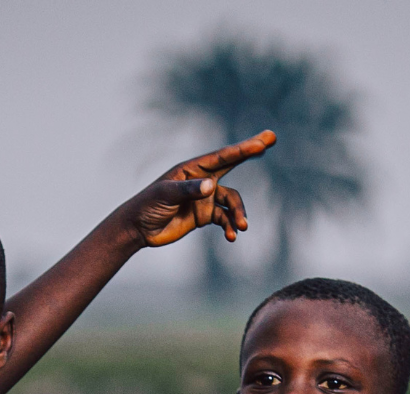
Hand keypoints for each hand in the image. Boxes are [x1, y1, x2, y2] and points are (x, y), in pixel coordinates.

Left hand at [129, 132, 276, 248]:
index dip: (243, 148)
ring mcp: (205, 197)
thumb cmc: (149, 205)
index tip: (262, 140)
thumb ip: (189, 190)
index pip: (222, 156)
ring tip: (242, 227)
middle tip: (270, 141)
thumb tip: (212, 186)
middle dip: (250, 152)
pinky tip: (231, 237)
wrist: (140, 228)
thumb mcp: (167, 195)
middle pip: (232, 164)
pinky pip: (224, 219)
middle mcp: (203, 179)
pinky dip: (229, 227)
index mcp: (193, 168)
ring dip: (238, 214)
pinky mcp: (204, 215)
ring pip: (231, 202)